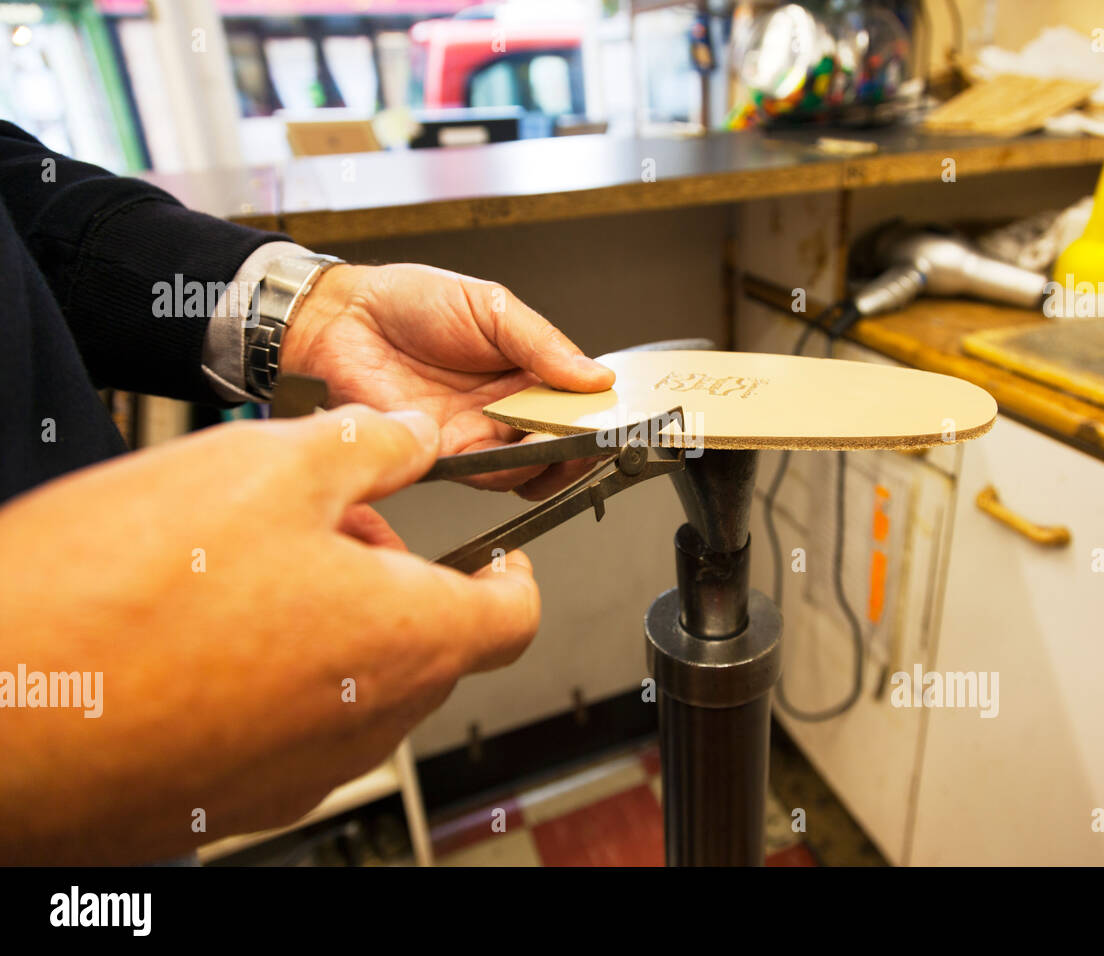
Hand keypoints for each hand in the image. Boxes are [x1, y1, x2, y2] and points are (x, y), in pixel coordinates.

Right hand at [0, 405, 537, 863]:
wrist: (0, 711)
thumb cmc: (125, 598)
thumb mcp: (266, 467)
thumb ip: (367, 449)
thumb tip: (413, 438)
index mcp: (405, 639)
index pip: (513, 616)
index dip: (514, 573)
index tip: (498, 550)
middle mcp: (369, 721)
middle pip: (427, 642)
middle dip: (392, 575)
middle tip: (322, 524)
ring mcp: (302, 769)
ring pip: (357, 680)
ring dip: (333, 618)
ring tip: (248, 563)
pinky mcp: (235, 794)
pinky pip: (289, 723)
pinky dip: (278, 668)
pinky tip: (205, 623)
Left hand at [282, 263, 614, 497]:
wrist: (340, 320)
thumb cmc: (406, 301)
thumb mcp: (490, 305)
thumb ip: (543, 343)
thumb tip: (597, 375)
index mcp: (522, 367)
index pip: (574, 400)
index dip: (597, 411)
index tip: (615, 413)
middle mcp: (503, 407)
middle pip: (560, 442)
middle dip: (583, 444)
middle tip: (596, 436)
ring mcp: (477, 434)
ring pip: (531, 467)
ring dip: (554, 460)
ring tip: (565, 441)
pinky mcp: (446, 457)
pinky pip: (491, 476)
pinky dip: (513, 470)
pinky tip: (524, 448)